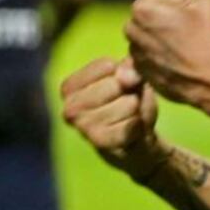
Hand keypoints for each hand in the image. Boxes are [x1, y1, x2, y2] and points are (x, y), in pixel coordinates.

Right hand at [60, 56, 163, 178]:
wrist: (136, 143)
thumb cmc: (129, 103)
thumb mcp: (132, 79)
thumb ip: (129, 70)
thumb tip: (126, 75)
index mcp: (69, 88)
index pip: (106, 66)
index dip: (126, 73)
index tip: (124, 86)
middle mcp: (70, 108)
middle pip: (117, 84)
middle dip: (131, 92)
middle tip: (129, 104)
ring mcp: (83, 128)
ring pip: (128, 104)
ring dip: (138, 109)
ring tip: (131, 117)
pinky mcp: (101, 143)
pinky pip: (133, 125)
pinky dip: (140, 124)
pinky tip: (134, 130)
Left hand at [124, 0, 209, 107]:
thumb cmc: (207, 40)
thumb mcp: (204, 0)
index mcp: (142, 8)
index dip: (180, 0)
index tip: (190, 15)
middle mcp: (131, 29)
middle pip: (151, 12)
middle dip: (166, 16)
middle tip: (188, 30)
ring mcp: (134, 52)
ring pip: (150, 32)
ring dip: (163, 34)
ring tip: (185, 46)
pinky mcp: (139, 70)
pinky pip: (150, 53)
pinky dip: (161, 53)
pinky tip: (179, 59)